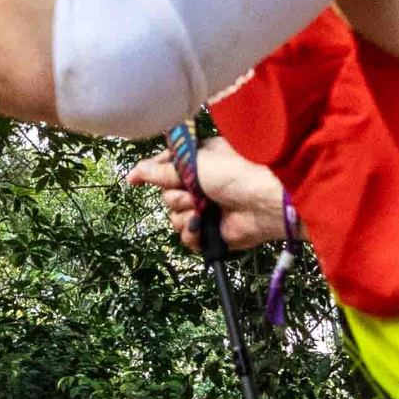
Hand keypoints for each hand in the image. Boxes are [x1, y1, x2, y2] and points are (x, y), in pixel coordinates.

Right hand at [123, 137, 291, 255]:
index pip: (166, 166)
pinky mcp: (214, 233)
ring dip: (185, 215)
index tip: (133, 180)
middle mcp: (202, 185)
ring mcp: (208, 209)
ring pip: (174, 217)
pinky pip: (188, 238)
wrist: (265, 200)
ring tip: (204, 211)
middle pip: (167, 195)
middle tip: (194, 194)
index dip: (150, 173)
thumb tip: (139, 171)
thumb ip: (165, 170)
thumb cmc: (237, 172)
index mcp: (199, 161)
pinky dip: (193, 234)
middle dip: (176, 196)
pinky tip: (203, 229)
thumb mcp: (197, 164)